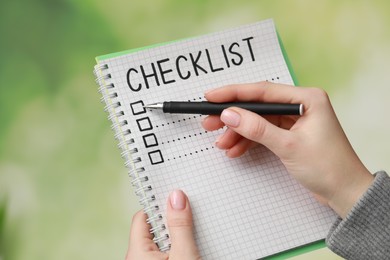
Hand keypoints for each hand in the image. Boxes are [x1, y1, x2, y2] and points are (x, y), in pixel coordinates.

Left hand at [126, 190, 200, 259]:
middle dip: (172, 217)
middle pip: (154, 228)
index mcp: (137, 252)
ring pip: (163, 241)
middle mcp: (140, 258)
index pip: (142, 217)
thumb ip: (180, 226)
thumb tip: (176, 197)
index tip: (174, 194)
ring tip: (195, 224)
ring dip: (178, 233)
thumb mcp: (184, 254)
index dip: (158, 204)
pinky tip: (195, 243)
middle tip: (189, 206)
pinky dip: (180, 246)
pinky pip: (169, 252)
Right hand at [202, 82, 373, 217]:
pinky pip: (262, 133)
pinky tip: (235, 150)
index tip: (211, 97)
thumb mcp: (289, 146)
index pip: (263, 91)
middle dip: (233, 116)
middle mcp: (300, 105)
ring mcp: (293, 121)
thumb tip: (230, 115)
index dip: (234, 93)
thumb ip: (257, 129)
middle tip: (209, 122)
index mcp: (306, 98)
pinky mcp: (289, 135)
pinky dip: (248, 141)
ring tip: (221, 143)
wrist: (344, 193)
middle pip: (257, 105)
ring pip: (257, 121)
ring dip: (238, 132)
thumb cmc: (328, 167)